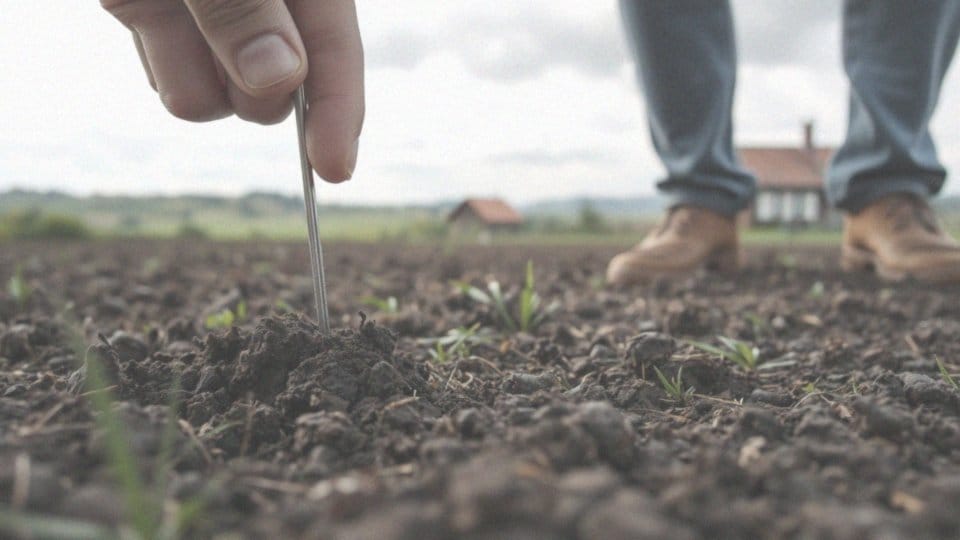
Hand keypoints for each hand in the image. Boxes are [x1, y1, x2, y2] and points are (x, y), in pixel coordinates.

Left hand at [102, 0, 363, 181]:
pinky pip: (175, 87)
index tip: (332, 168)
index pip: (336, 50)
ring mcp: (216, 19)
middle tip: (203, 19)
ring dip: (186, 67)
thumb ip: (243, 4)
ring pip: (218, 101)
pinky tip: (141, 5)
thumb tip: (281, 80)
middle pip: (274, 94)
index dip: (339, 110)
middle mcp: (269, 5)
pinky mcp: (168, 28)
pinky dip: (160, 58)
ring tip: (157, 0)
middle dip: (245, 81)